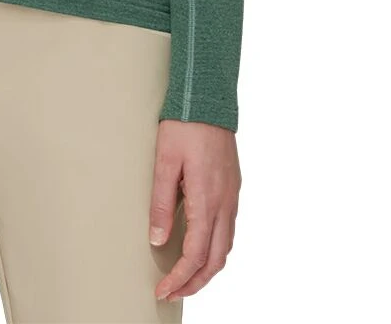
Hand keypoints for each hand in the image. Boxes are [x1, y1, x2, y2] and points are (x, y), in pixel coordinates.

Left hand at [149, 118, 240, 301]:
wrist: (207, 98)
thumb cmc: (184, 126)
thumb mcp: (164, 162)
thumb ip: (161, 203)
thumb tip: (158, 239)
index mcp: (207, 199)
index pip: (196, 254)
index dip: (180, 277)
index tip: (163, 290)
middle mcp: (225, 203)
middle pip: (216, 259)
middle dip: (195, 282)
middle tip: (172, 292)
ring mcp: (232, 196)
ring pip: (226, 247)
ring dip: (207, 269)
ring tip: (184, 277)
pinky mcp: (232, 188)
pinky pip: (228, 230)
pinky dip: (215, 249)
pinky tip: (200, 248)